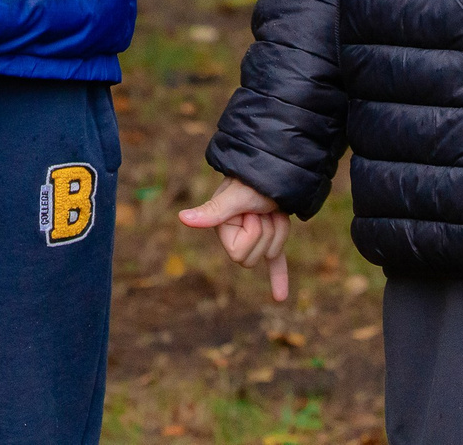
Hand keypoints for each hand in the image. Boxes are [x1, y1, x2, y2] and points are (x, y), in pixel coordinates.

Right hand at [178, 176, 291, 301]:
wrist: (275, 165)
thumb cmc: (251, 181)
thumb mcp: (233, 199)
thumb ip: (211, 213)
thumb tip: (183, 218)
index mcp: (222, 228)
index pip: (240, 255)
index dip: (252, 234)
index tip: (249, 212)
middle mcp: (236, 233)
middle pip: (258, 255)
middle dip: (267, 232)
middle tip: (262, 210)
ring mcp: (255, 235)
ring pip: (273, 251)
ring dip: (279, 228)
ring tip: (272, 208)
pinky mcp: (270, 236)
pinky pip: (274, 262)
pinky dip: (278, 279)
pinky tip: (280, 297)